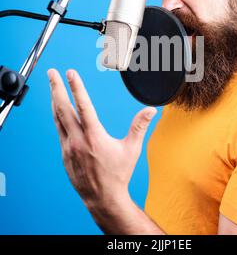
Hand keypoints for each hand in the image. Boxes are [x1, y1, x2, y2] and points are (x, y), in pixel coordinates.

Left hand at [47, 68, 156, 213]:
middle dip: (56, 88)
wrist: (103, 198)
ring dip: (54, 100)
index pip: (83, 105)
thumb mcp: (132, 149)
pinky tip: (58, 111)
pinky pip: (59, 130)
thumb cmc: (118, 174)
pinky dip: (57, 117)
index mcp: (94, 136)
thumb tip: (150, 110)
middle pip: (63, 108)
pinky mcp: (64, 154)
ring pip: (58, 118)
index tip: (70, 73)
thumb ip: (139, 126)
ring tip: (52, 87)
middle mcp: (78, 140)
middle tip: (52, 73)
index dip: (76, 87)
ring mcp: (68, 147)